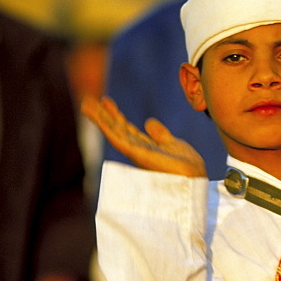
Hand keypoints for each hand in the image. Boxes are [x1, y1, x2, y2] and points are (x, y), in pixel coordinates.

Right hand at [81, 96, 206, 177]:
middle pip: (116, 129)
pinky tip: (99, 118)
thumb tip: (148, 122)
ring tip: (86, 104)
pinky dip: (107, 127)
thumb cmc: (187, 168)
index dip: (116, 115)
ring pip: (113, 133)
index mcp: (145, 148)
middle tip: (87, 101)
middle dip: (102, 115)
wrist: (194, 179)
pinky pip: (118, 139)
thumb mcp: (173, 144)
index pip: (126, 129)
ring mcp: (136, 153)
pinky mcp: (137, 155)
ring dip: (99, 119)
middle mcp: (137, 151)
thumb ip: (160, 134)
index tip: (105, 101)